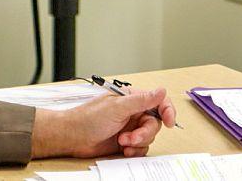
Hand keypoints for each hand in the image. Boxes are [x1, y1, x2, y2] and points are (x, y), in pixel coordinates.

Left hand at [31, 88, 176, 158]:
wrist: (72, 137)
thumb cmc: (88, 118)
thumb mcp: (117, 107)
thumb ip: (142, 100)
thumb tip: (161, 90)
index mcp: (133, 99)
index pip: (158, 102)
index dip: (167, 110)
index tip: (169, 121)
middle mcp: (133, 112)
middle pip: (155, 123)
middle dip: (145, 132)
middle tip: (132, 137)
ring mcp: (130, 128)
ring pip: (149, 137)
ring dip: (138, 142)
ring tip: (122, 142)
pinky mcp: (126, 141)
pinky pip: (140, 148)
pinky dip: (134, 150)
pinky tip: (123, 149)